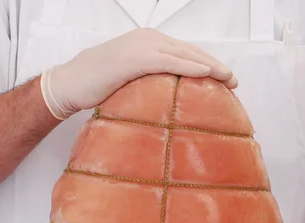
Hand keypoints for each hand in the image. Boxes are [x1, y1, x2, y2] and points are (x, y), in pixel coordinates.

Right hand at [40, 28, 237, 119]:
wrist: (69, 84)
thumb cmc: (97, 85)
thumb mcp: (130, 81)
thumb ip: (150, 82)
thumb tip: (169, 100)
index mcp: (148, 43)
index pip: (184, 52)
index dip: (207, 64)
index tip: (225, 79)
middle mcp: (147, 39)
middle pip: (189, 51)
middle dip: (215, 65)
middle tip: (235, 80)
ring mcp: (141, 47)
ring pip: (184, 54)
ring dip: (210, 66)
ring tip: (229, 78)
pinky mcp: (134, 58)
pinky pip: (168, 62)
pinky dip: (189, 67)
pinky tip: (206, 73)